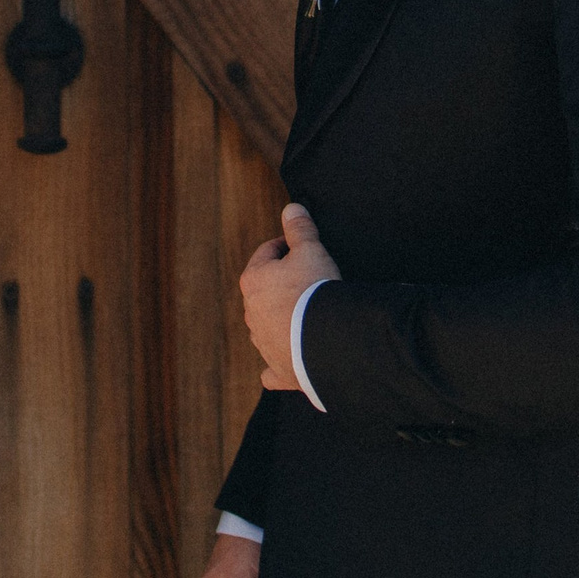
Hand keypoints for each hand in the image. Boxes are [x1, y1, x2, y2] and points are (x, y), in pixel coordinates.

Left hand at [240, 204, 339, 391]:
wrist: (327, 339)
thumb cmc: (315, 290)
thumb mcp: (311, 250)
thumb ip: (300, 228)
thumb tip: (291, 208)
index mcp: (254, 281)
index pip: (268, 253)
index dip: (287, 246)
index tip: (304, 246)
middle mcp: (252, 313)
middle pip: (265, 290)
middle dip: (283, 283)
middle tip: (310, 279)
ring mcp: (263, 344)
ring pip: (266, 327)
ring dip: (281, 320)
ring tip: (306, 315)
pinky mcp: (279, 369)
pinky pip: (272, 369)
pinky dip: (277, 365)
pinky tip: (284, 364)